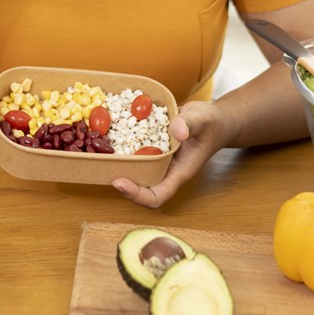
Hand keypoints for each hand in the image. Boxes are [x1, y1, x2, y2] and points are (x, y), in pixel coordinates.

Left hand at [111, 100, 228, 207]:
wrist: (214, 119)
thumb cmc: (212, 124)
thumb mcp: (203, 119)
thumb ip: (190, 124)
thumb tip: (177, 131)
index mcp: (179, 172)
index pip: (157, 196)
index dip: (136, 195)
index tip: (118, 181)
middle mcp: (166, 169)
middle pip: (140, 187)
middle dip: (121, 180)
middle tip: (100, 164)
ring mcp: (158, 160)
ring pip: (135, 169)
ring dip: (118, 162)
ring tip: (99, 148)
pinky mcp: (152, 147)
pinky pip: (134, 151)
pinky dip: (122, 144)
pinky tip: (109, 128)